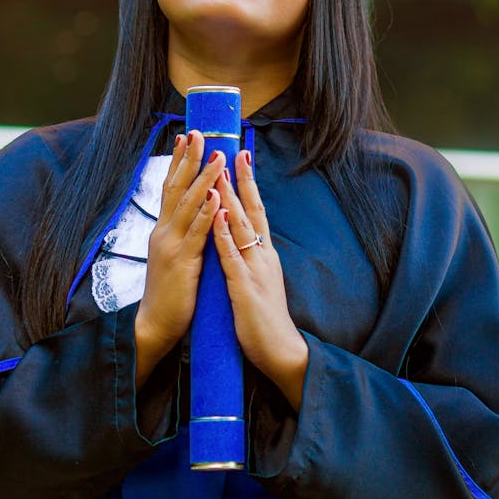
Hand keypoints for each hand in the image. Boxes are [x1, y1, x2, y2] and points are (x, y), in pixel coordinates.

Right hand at [134, 131, 224, 385]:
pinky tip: (218, 196)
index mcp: (164, 231)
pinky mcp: (182, 262)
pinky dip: (208, 213)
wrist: (154, 326)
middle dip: (188, 158)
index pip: (171, 188)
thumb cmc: (169, 295)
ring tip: (217, 155)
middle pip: (176, 187)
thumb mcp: (173, 257)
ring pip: (189, 204)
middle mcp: (164, 232)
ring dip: (204, 178)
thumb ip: (182, 235)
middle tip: (199, 132)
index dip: (178, 162)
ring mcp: (172, 246)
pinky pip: (197, 233)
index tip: (186, 137)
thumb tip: (194, 215)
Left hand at [213, 150, 308, 411]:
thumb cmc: (265, 318)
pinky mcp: (245, 286)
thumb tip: (245, 239)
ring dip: (229, 197)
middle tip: (231, 149)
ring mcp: (255, 268)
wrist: (281, 349)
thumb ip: (252, 258)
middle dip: (240, 180)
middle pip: (252, 210)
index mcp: (264, 254)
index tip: (241, 156)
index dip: (248, 184)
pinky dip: (224, 233)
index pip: (256, 211)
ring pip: (241, 226)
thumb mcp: (259, 280)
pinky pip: (232, 255)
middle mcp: (262, 254)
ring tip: (218, 171)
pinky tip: (217, 215)